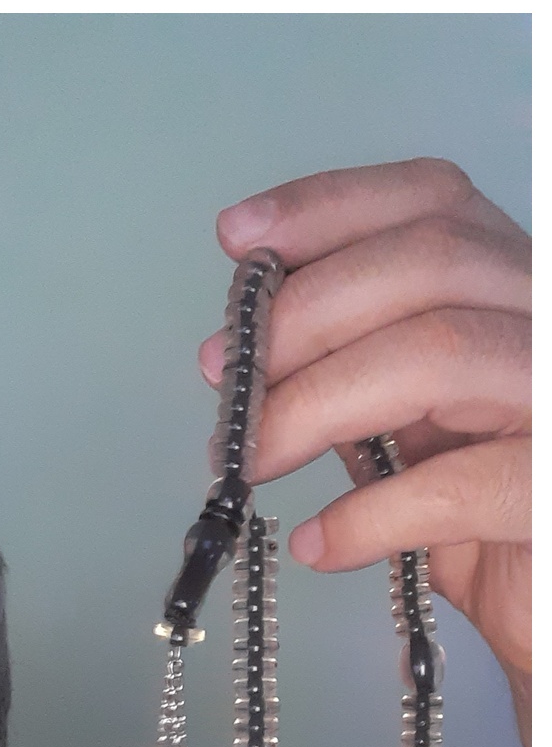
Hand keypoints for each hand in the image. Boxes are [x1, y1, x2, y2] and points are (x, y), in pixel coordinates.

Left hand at [199, 159, 530, 746]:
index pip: (436, 201)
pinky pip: (456, 487)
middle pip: (428, 263)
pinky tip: (317, 544)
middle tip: (224, 376)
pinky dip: (368, 515)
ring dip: (313, 404)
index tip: (237, 239)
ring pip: (437, 353)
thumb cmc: (497, 532)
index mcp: (523, 296)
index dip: (330, 206)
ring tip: (248, 462)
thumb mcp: (423, 439)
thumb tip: (251, 347)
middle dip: (303, 313)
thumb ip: (365, 379)